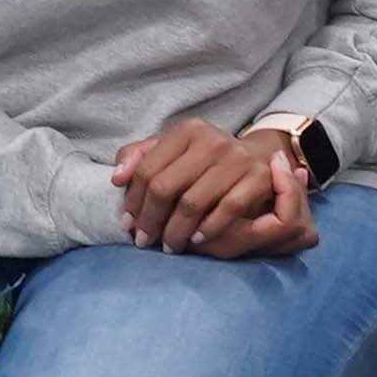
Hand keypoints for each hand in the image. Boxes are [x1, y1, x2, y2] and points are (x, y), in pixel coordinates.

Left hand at [115, 124, 315, 257]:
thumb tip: (118, 179)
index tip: (128, 224)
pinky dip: (209, 228)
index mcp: (188, 130)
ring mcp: (238, 158)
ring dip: (176, 230)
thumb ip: (138, 158)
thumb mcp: (172, 151)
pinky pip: (228, 209)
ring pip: (193, 202)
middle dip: (150, 220)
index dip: (133, 201)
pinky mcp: (259, 177)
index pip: (148, 170)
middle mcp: (213, 140)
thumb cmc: (205, 160)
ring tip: (168, 245)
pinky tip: (196, 239)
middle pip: (166, 187)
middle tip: (144, 241)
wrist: (259, 158)